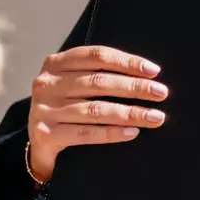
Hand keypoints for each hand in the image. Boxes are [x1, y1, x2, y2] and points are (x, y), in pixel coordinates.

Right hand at [26, 45, 167, 182]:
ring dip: (130, 113)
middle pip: (99, 82)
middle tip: (160, 93)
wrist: (39, 143)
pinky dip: (112, 133)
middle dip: (134, 87)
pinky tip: (133, 132)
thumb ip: (98, 75)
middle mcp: (47, 83)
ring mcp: (44, 109)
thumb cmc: (65, 108)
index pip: (97, 56)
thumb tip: (145, 76)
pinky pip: (86, 133)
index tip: (153, 71)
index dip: (127, 62)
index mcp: (55, 63)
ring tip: (155, 117)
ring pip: (96, 109)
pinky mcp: (46, 134)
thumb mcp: (74, 84)